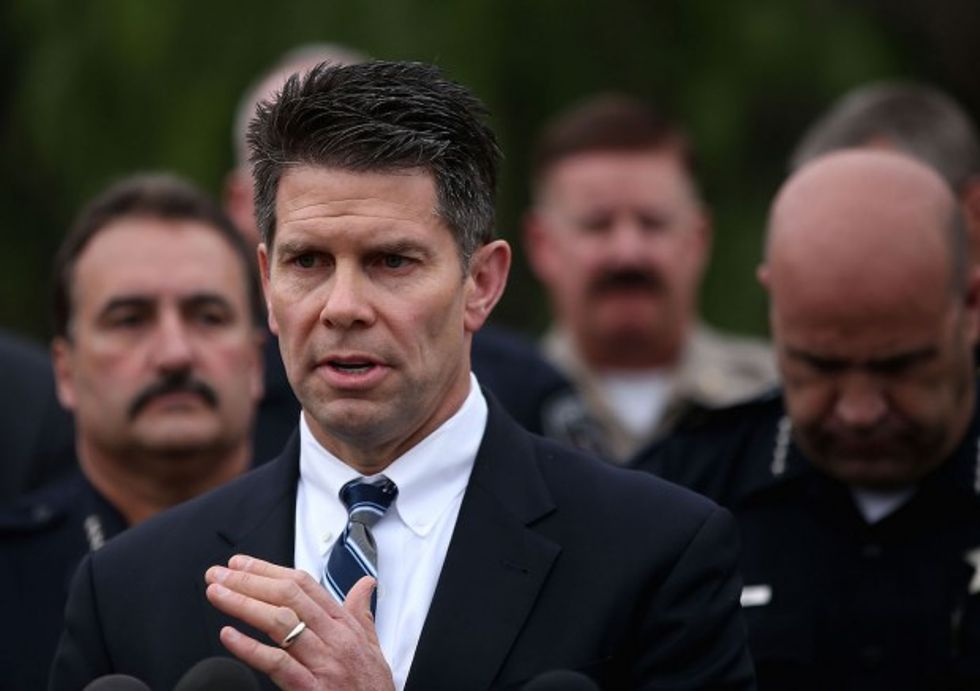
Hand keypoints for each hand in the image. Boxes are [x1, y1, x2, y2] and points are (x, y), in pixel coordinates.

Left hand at [205, 554, 394, 690]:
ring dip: (243, 604)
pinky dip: (250, 648)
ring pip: (279, 623)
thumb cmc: (373, 686)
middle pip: (287, 597)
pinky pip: (277, 663)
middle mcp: (333, 639)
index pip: (304, 585)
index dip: (269, 570)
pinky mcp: (310, 689)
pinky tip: (229, 636)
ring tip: (217, 594)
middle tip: (220, 573)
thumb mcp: (372, 645)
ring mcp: (322, 663)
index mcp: (344, 625)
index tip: (242, 564)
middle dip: (249, 581)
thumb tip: (366, 585)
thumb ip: (362, 612)